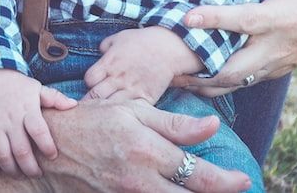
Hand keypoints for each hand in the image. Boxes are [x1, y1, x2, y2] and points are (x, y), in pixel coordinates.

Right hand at [0, 69, 75, 178]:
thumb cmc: (15, 85)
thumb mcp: (36, 87)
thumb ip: (54, 98)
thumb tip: (73, 105)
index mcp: (27, 108)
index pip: (39, 130)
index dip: (47, 146)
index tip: (52, 156)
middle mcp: (10, 118)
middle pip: (21, 150)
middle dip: (31, 168)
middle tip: (37, 174)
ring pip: (3, 155)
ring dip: (13, 171)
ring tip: (20, 175)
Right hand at [42, 99, 252, 191]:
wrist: (53, 145)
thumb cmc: (94, 120)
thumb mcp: (133, 110)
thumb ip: (174, 123)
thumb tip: (213, 125)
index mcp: (147, 149)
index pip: (198, 172)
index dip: (227, 181)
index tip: (243, 180)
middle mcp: (141, 179)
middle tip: (236, 188)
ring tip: (208, 191)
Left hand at [83, 26, 201, 104]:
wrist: (167, 48)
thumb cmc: (141, 40)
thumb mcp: (118, 38)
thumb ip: (105, 46)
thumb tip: (100, 54)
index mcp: (109, 63)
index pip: (89, 80)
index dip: (89, 83)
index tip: (93, 84)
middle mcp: (118, 78)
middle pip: (97, 96)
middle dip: (92, 101)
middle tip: (93, 105)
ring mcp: (132, 90)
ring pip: (113, 107)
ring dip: (108, 110)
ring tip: (105, 115)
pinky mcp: (145, 99)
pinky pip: (133, 112)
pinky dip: (128, 114)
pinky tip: (125, 116)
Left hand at [175, 0, 296, 95]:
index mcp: (282, 17)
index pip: (245, 21)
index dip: (215, 19)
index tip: (187, 17)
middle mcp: (278, 45)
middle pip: (236, 68)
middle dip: (202, 70)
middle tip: (171, 65)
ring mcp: (278, 62)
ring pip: (240, 82)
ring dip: (209, 83)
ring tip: (178, 79)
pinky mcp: (278, 69)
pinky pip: (248, 82)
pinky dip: (224, 84)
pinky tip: (202, 79)